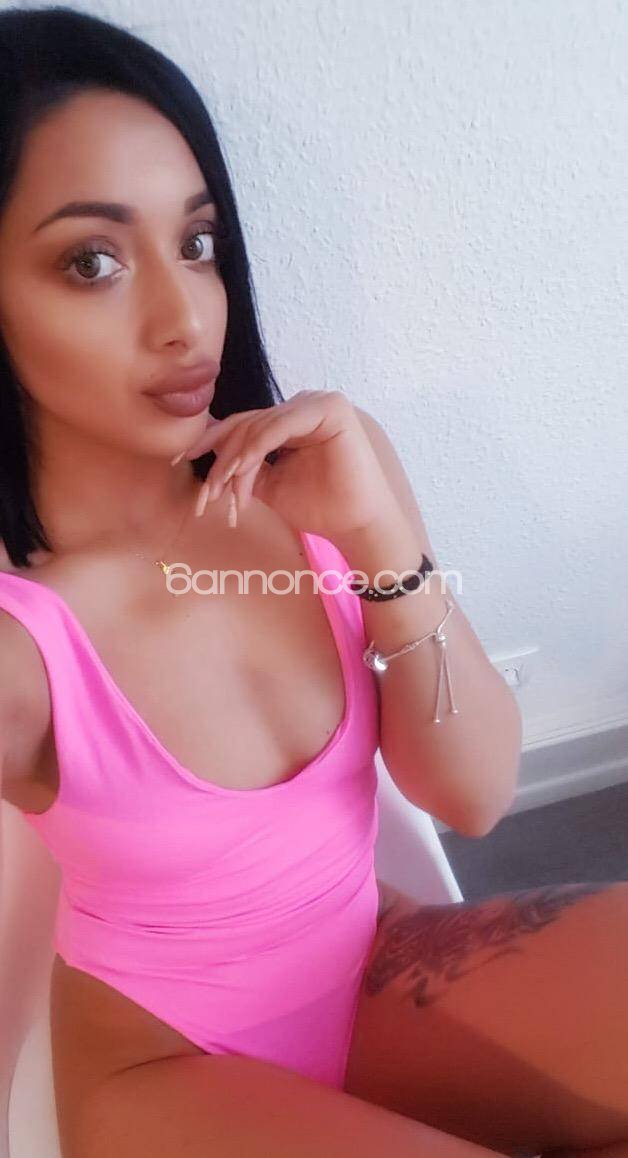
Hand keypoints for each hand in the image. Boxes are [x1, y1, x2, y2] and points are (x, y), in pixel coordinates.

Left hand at [178, 389, 402, 539]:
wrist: (354, 526)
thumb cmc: (318, 507)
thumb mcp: (269, 484)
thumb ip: (244, 465)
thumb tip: (208, 451)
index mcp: (290, 419)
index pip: (242, 424)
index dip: (210, 441)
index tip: (179, 460)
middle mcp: (303, 405)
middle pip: (246, 425)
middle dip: (221, 461)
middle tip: (206, 495)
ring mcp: (317, 403)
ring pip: (258, 427)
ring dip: (236, 462)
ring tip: (224, 494)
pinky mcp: (331, 409)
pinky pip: (280, 425)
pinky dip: (256, 447)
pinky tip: (241, 470)